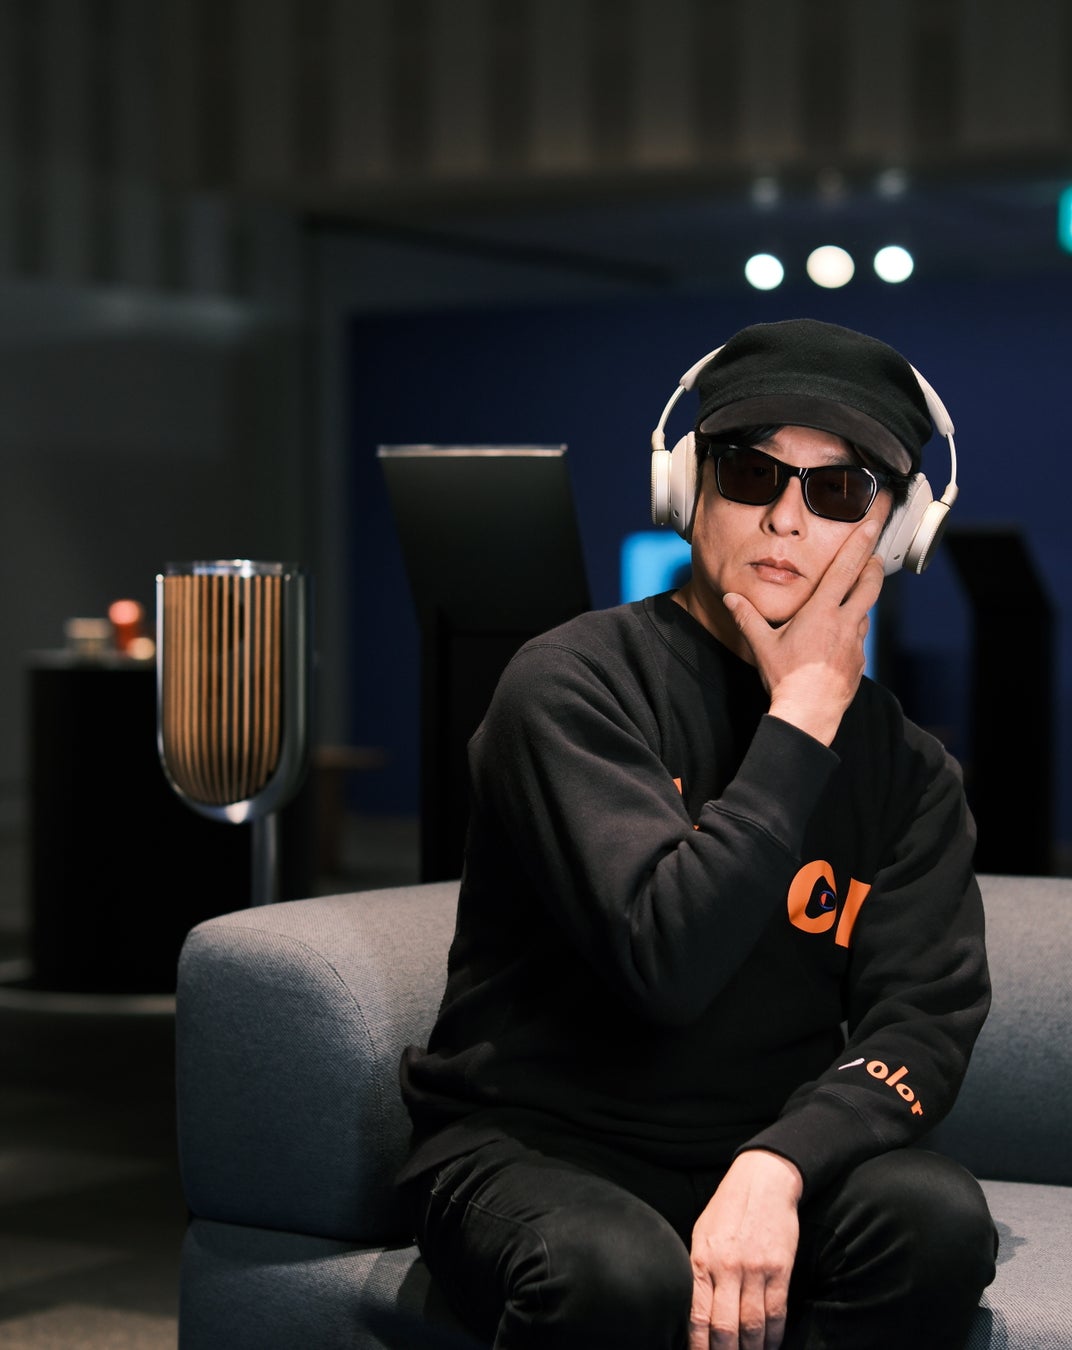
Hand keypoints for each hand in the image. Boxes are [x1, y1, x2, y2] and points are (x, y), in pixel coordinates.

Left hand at [689, 1150, 802, 1349]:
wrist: (763, 1180)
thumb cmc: (728, 1207)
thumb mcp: (701, 1233)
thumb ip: (698, 1270)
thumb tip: (692, 1308)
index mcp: (702, 1259)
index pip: (697, 1316)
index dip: (698, 1346)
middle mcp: (727, 1267)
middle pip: (724, 1328)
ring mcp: (755, 1269)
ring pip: (752, 1326)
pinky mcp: (780, 1269)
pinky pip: (776, 1313)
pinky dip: (774, 1337)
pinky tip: (770, 1347)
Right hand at [723, 516, 884, 744]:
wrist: (808, 714)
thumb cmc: (786, 679)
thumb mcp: (761, 645)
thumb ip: (746, 617)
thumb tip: (730, 598)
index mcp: (822, 612)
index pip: (846, 568)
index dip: (861, 543)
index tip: (873, 525)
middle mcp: (845, 623)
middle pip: (870, 585)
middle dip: (874, 567)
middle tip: (874, 557)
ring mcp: (856, 644)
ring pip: (865, 613)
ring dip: (862, 602)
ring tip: (853, 599)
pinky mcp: (859, 663)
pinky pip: (859, 640)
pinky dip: (854, 632)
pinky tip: (841, 639)